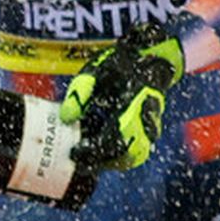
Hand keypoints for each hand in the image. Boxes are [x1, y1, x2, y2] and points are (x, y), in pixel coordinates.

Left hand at [59, 34, 181, 170]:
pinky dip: (120, 154)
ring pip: (137, 155)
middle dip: (104, 161)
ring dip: (113, 160)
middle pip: (130, 153)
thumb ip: (80, 93)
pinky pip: (138, 150)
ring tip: (89, 155)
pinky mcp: (152, 129)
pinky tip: (100, 148)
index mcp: (134, 100)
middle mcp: (147, 116)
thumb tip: (66, 117)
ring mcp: (153, 124)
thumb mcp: (94, 72)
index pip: (115, 137)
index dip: (94, 151)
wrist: (148, 59)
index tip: (74, 152)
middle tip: (81, 159)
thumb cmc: (118, 66)